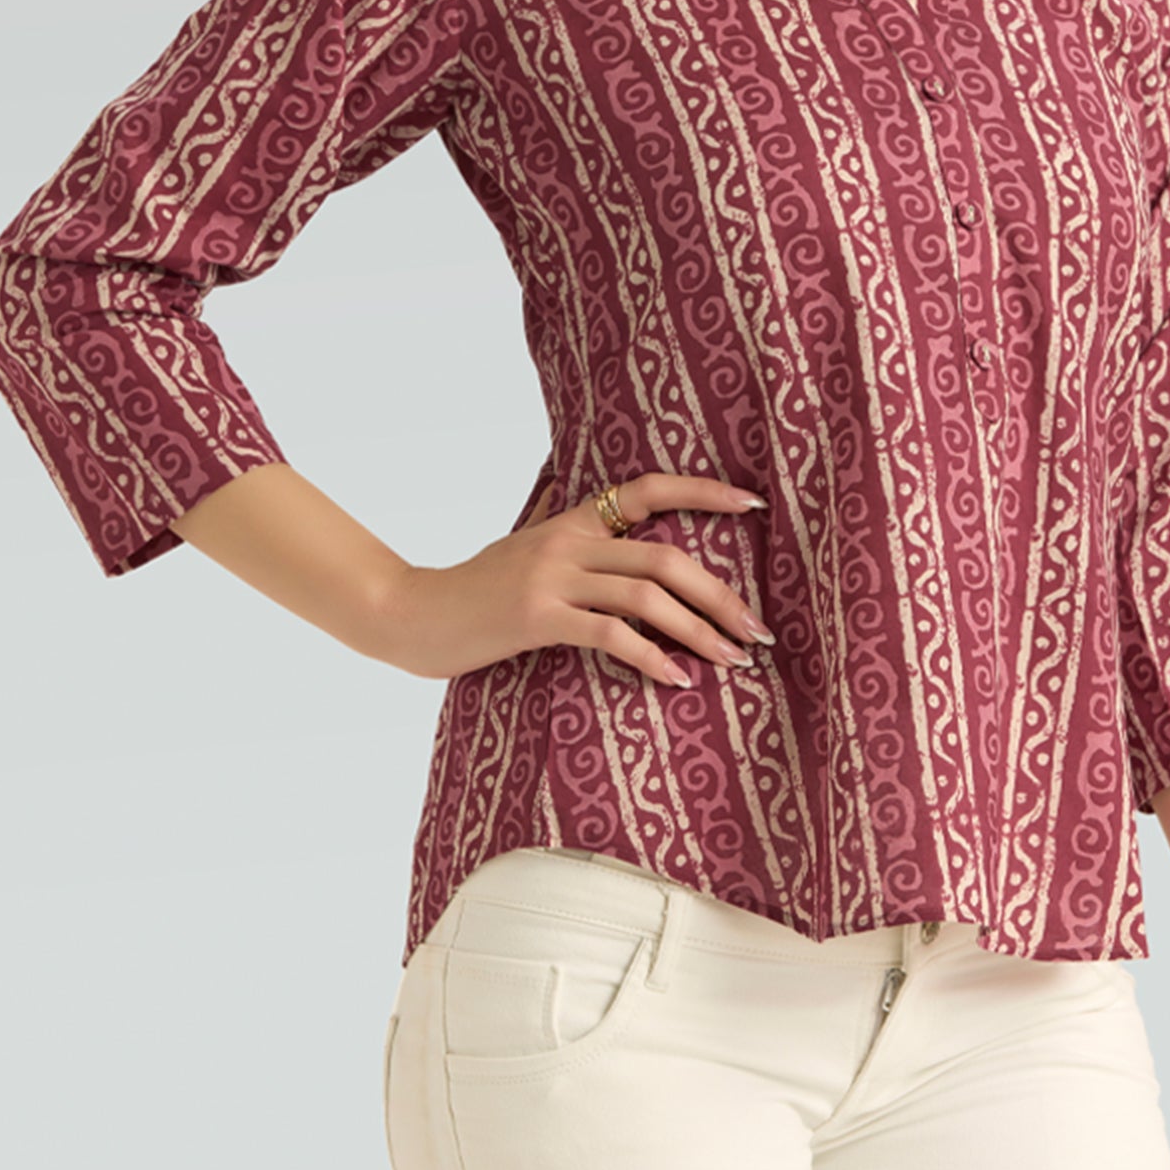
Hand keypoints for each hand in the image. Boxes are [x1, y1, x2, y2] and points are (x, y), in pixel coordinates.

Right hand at [371, 471, 773, 685]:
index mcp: (572, 520)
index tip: (752, 505)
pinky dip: (651, 657)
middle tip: (755, 630)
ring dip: (699, 630)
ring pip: (647, 595)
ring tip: (730, 659)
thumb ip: (563, 535)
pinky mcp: (537, 616)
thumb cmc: (474, 590)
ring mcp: (552, 576)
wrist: (413, 614)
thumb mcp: (523, 548)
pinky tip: (677, 679)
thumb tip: (597, 525)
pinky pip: (610, 635)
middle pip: (665, 557)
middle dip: (720, 595)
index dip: (703, 493)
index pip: (648, 490)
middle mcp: (568, 541)